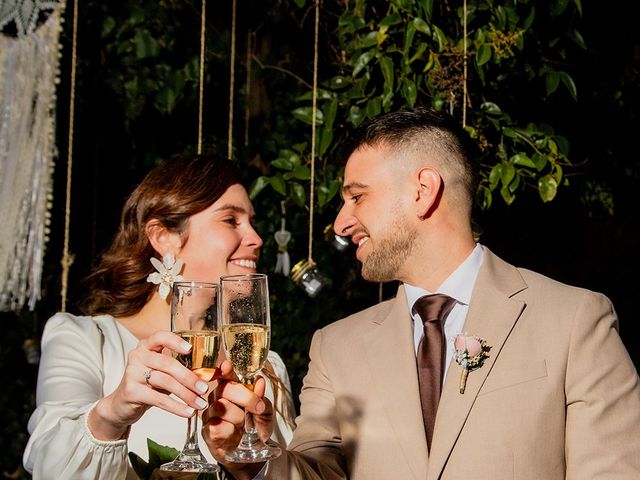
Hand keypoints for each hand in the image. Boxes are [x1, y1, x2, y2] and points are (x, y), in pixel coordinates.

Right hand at [88, 331, 211, 439]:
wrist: (121, 404)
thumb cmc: (147, 384)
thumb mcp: (162, 372)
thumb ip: (179, 369)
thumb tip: (206, 375)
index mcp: (146, 346)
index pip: (160, 337)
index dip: (175, 341)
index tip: (190, 349)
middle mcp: (138, 356)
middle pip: (167, 363)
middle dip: (189, 377)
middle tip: (204, 388)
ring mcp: (132, 372)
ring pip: (165, 382)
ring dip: (186, 394)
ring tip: (199, 403)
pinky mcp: (131, 391)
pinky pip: (158, 399)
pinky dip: (176, 406)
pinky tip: (187, 411)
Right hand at [201, 360, 274, 474]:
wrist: (251, 455)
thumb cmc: (255, 429)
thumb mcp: (265, 413)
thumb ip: (261, 398)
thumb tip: (260, 381)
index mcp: (231, 390)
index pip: (225, 376)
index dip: (225, 371)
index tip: (227, 366)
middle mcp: (217, 399)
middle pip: (225, 389)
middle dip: (245, 397)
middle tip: (257, 408)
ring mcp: (210, 415)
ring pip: (221, 407)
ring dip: (239, 417)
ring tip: (244, 425)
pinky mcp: (207, 432)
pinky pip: (217, 426)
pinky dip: (230, 430)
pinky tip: (234, 433)